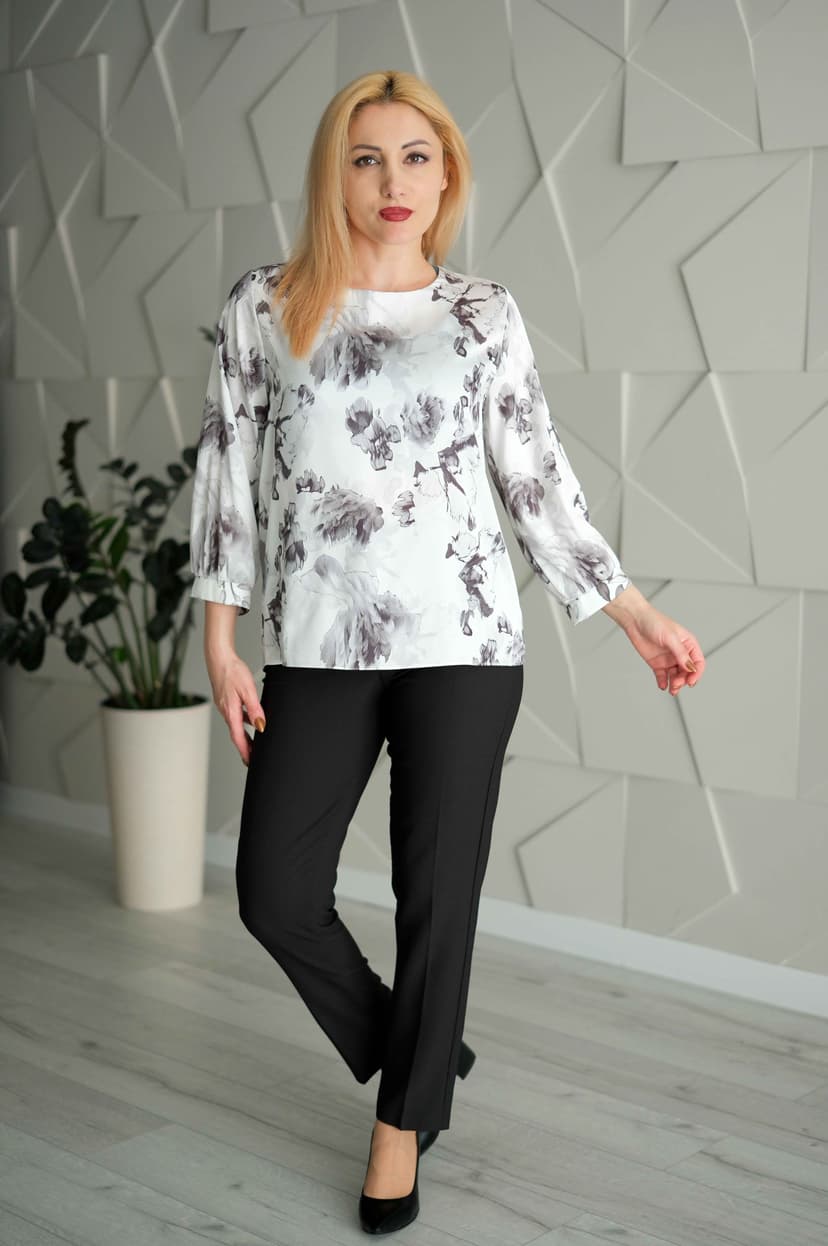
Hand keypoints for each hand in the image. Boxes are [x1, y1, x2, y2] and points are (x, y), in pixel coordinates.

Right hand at [205, 648, 265, 765]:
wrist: (219, 658)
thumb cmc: (232, 671)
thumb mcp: (248, 690)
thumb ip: (255, 709)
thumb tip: (261, 726)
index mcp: (231, 711)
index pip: (238, 737)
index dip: (245, 751)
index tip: (250, 762)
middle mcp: (226, 711)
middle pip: (236, 734)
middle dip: (245, 747)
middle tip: (252, 759)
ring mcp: (224, 706)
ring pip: (236, 725)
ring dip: (244, 736)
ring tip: (254, 743)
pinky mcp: (225, 700)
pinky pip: (235, 716)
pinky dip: (242, 722)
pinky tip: (250, 720)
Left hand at [621, 605, 704, 694]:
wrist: (635, 620)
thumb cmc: (654, 622)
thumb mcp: (670, 637)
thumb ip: (681, 653)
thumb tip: (690, 667)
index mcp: (688, 644)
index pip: (698, 662)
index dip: (696, 673)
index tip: (691, 681)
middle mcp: (680, 653)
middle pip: (687, 672)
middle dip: (684, 680)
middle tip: (677, 683)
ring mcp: (669, 659)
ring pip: (676, 676)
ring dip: (675, 684)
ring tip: (672, 689)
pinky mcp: (657, 663)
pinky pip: (663, 676)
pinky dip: (664, 682)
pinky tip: (663, 686)